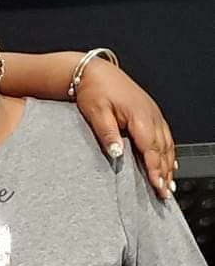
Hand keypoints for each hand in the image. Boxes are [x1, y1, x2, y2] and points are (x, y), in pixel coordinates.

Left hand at [75, 63, 175, 200]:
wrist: (94, 71)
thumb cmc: (94, 90)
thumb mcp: (96, 112)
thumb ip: (107, 133)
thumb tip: (117, 153)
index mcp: (139, 115)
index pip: (151, 148)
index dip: (155, 170)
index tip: (158, 186)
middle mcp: (150, 114)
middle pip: (162, 149)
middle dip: (165, 173)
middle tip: (165, 194)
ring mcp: (153, 113)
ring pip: (167, 143)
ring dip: (169, 165)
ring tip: (169, 185)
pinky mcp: (151, 113)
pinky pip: (165, 136)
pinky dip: (169, 152)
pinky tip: (170, 164)